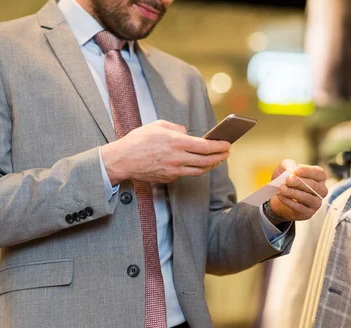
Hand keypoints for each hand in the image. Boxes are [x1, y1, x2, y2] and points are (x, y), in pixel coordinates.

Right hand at [101, 120, 230, 184]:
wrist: (122, 160)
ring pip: (199, 170)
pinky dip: (195, 168)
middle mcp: (178, 158)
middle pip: (206, 160)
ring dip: (211, 165)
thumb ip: (176, 128)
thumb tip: (186, 133)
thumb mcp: (158, 125)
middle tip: (227, 153)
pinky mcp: (169, 178)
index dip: (219, 146)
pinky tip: (199, 164)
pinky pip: (186, 173)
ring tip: (217, 159)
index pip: (205, 147)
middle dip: (220, 156)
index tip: (227, 144)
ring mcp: (174, 171)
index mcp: (176, 143)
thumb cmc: (138, 140)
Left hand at [269, 159, 327, 221]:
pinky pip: (300, 208)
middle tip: (287, 180)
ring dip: (293, 192)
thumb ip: (289, 165)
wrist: (277, 198)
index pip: (319, 173)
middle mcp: (321, 190)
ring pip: (308, 198)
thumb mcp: (284, 169)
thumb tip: (293, 169)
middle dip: (299, 182)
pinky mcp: (308, 213)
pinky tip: (281, 196)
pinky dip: (289, 202)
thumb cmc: (285, 182)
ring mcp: (316, 203)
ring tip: (282, 188)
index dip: (308, 171)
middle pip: (314, 186)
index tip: (295, 170)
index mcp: (319, 177)